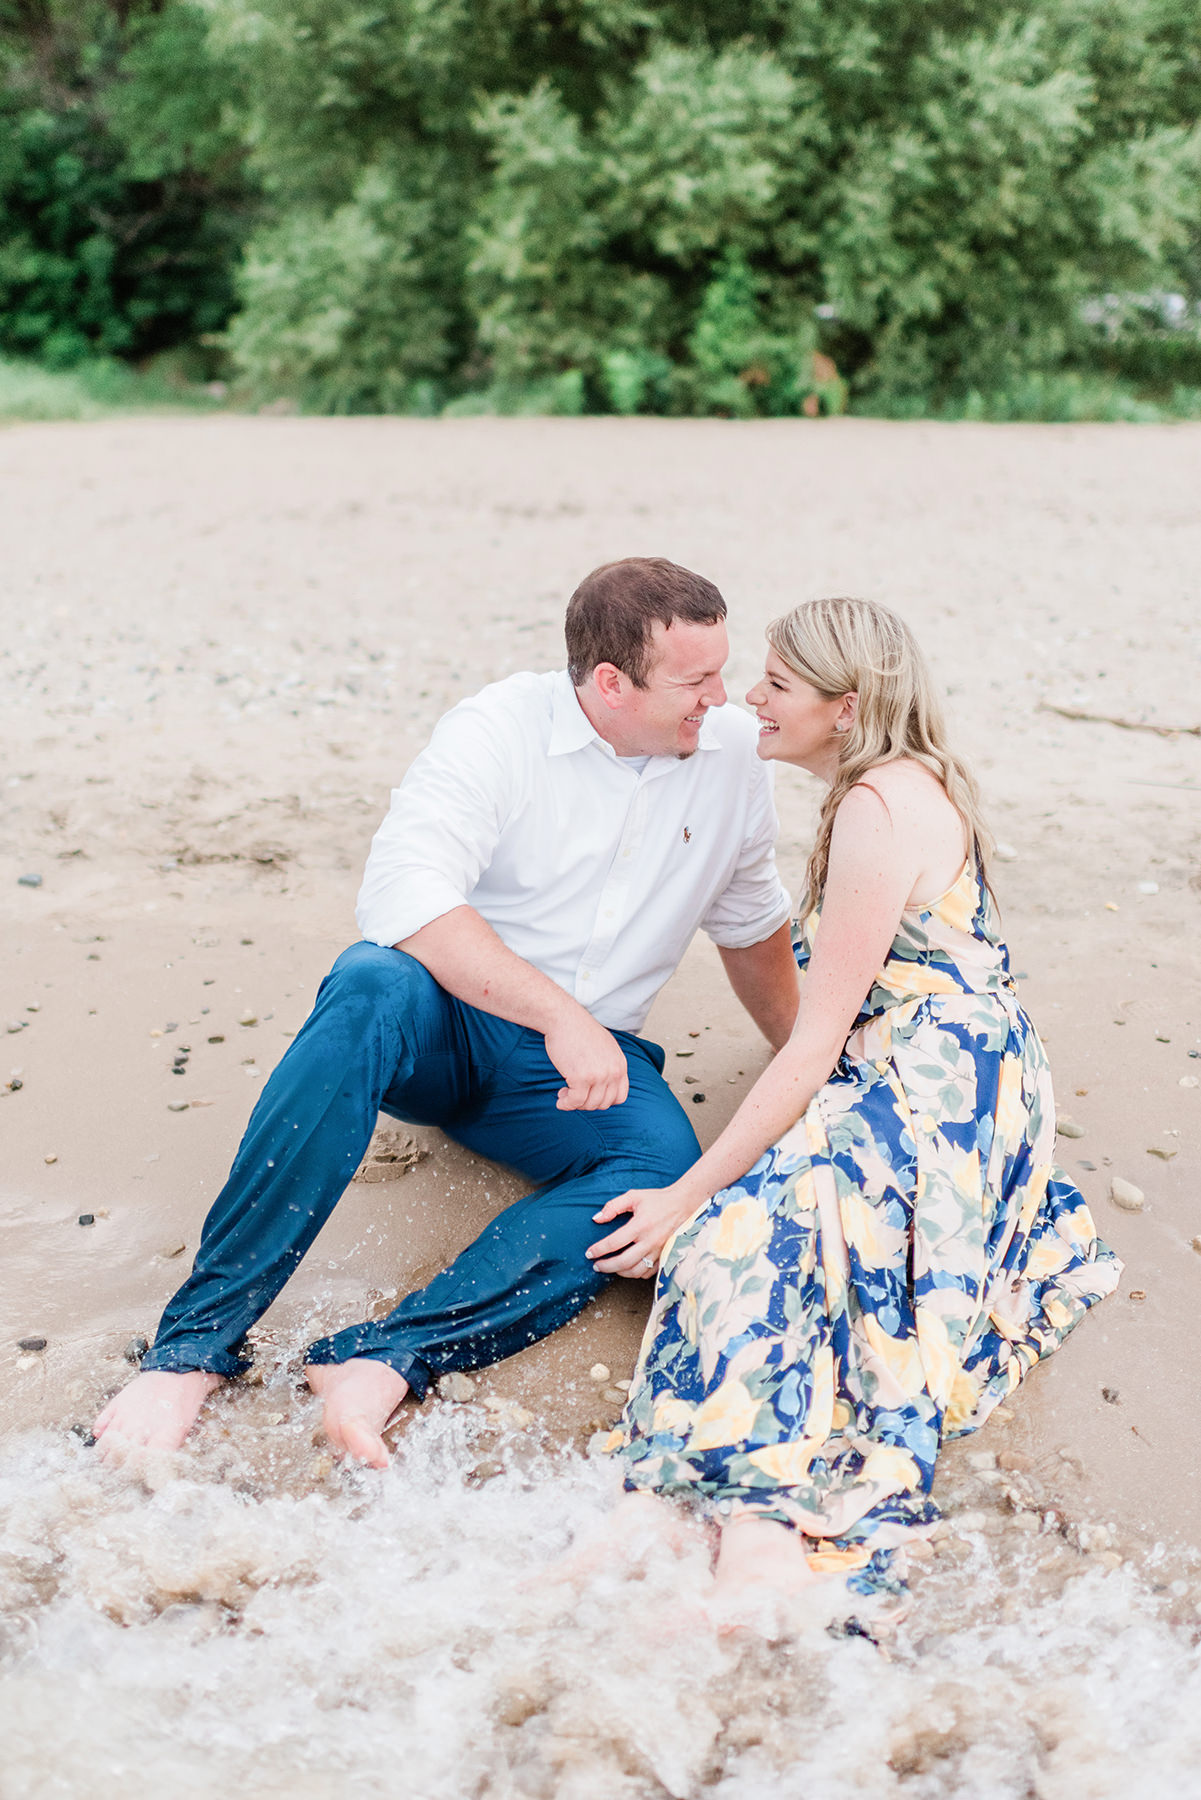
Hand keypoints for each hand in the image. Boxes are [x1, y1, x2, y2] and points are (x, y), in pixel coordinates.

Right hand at [544, 1010, 629, 1111]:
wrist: (564, 1018)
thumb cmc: (578, 1030)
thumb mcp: (604, 1046)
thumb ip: (608, 1064)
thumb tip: (603, 1086)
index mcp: (620, 1064)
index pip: (620, 1096)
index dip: (604, 1101)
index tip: (590, 1096)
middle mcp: (613, 1071)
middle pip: (604, 1103)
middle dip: (587, 1103)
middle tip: (573, 1094)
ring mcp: (599, 1075)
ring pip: (590, 1105)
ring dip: (575, 1104)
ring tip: (565, 1094)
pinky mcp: (581, 1078)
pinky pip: (575, 1102)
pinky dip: (566, 1104)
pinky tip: (560, 1099)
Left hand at [585, 1183, 700, 1276]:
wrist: (684, 1204)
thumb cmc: (658, 1200)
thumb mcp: (634, 1196)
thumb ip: (613, 1206)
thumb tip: (596, 1218)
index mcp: (640, 1225)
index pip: (614, 1243)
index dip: (599, 1250)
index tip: (589, 1254)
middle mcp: (650, 1241)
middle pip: (623, 1262)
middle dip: (606, 1266)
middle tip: (596, 1266)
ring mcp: (659, 1251)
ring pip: (636, 1271)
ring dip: (620, 1273)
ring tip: (611, 1268)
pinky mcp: (665, 1256)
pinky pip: (649, 1272)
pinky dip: (636, 1273)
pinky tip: (629, 1268)